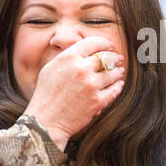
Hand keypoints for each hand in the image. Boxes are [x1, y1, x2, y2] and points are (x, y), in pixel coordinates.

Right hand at [24, 36, 124, 150]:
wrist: (45, 122)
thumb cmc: (45, 95)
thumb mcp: (51, 68)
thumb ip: (67, 58)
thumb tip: (84, 50)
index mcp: (68, 58)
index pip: (92, 43)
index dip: (104, 43)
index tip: (110, 45)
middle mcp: (80, 69)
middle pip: (106, 58)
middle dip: (114, 57)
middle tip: (119, 59)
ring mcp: (91, 85)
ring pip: (112, 73)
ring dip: (118, 72)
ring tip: (120, 71)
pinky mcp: (98, 101)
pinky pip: (114, 90)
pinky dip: (118, 86)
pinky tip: (119, 84)